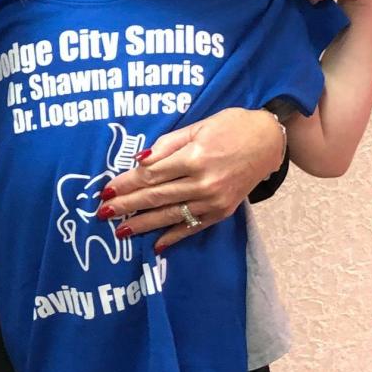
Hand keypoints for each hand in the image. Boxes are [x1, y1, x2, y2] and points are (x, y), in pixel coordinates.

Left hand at [98, 108, 284, 250]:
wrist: (269, 141)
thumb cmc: (231, 126)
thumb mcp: (197, 126)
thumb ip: (167, 145)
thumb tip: (139, 161)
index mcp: (194, 157)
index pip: (151, 175)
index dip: (127, 183)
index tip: (107, 190)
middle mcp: (203, 182)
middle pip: (156, 196)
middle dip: (127, 205)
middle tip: (103, 213)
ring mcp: (213, 201)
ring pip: (170, 215)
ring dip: (143, 224)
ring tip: (120, 230)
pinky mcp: (222, 212)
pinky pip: (193, 227)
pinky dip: (174, 237)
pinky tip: (155, 245)